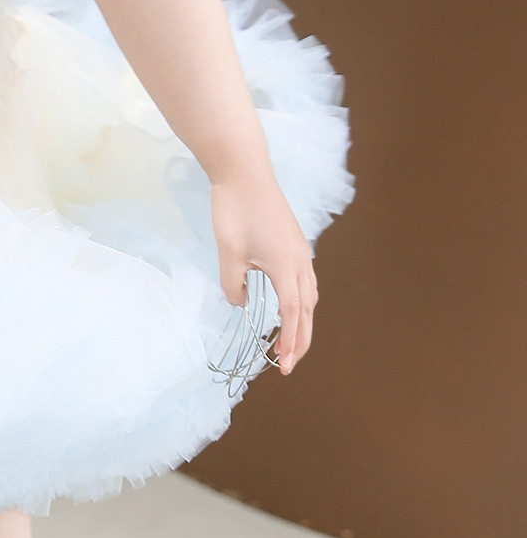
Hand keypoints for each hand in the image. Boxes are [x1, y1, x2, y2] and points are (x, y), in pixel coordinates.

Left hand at [210, 170, 317, 374]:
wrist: (244, 171)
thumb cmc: (235, 208)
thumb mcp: (228, 251)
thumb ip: (233, 284)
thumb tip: (240, 303)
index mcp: (287, 267)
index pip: (294, 316)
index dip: (290, 343)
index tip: (284, 366)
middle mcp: (301, 262)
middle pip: (307, 310)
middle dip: (300, 339)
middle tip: (289, 364)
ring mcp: (301, 251)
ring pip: (309, 295)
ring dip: (303, 320)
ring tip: (291, 340)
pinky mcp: (295, 242)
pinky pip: (304, 280)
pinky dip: (301, 300)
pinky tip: (289, 303)